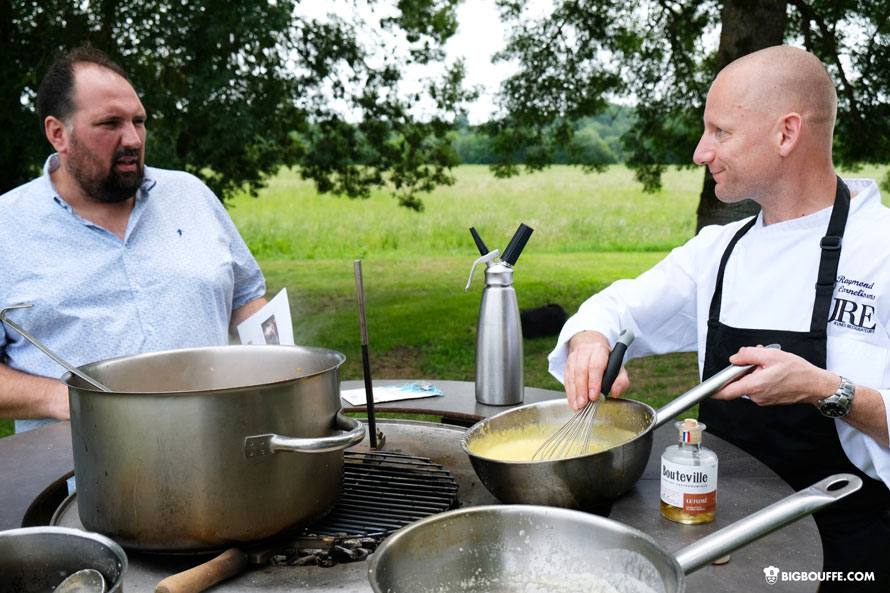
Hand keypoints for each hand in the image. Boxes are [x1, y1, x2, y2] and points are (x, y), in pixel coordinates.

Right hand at [564, 331, 629, 410]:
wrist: (593, 349)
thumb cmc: (608, 362)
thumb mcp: (619, 369)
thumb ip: (621, 381)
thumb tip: (615, 392)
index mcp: (600, 350)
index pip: (595, 366)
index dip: (594, 382)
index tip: (594, 396)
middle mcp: (585, 351)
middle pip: (581, 371)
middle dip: (582, 390)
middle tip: (584, 404)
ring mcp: (574, 357)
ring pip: (572, 376)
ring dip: (574, 393)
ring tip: (578, 406)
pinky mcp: (567, 364)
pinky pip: (567, 380)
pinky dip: (569, 393)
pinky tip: (573, 402)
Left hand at [711, 345, 838, 406]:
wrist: (816, 385)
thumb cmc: (797, 371)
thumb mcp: (770, 355)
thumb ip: (748, 355)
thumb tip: (734, 359)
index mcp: (754, 386)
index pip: (726, 392)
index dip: (714, 390)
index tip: (705, 389)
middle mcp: (756, 396)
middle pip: (739, 383)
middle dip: (742, 369)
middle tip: (754, 357)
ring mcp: (763, 400)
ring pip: (749, 383)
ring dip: (753, 372)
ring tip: (768, 362)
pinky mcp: (769, 399)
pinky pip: (758, 387)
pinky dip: (760, 377)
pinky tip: (772, 370)